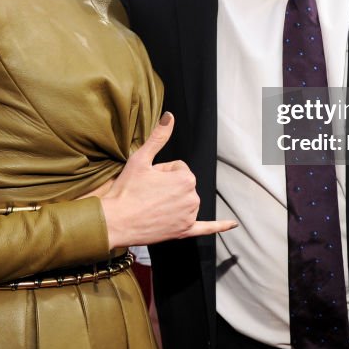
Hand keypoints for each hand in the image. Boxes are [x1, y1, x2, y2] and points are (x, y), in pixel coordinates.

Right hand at [100, 112, 237, 247]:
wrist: (116, 222)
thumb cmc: (127, 190)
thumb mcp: (141, 158)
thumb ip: (159, 136)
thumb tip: (170, 116)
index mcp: (186, 178)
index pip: (178, 168)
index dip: (161, 172)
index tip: (148, 180)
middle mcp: (193, 198)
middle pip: (183, 184)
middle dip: (167, 186)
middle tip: (147, 193)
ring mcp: (190, 216)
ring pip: (185, 200)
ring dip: (173, 201)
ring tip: (151, 206)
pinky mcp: (184, 231)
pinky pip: (206, 227)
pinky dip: (219, 226)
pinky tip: (232, 224)